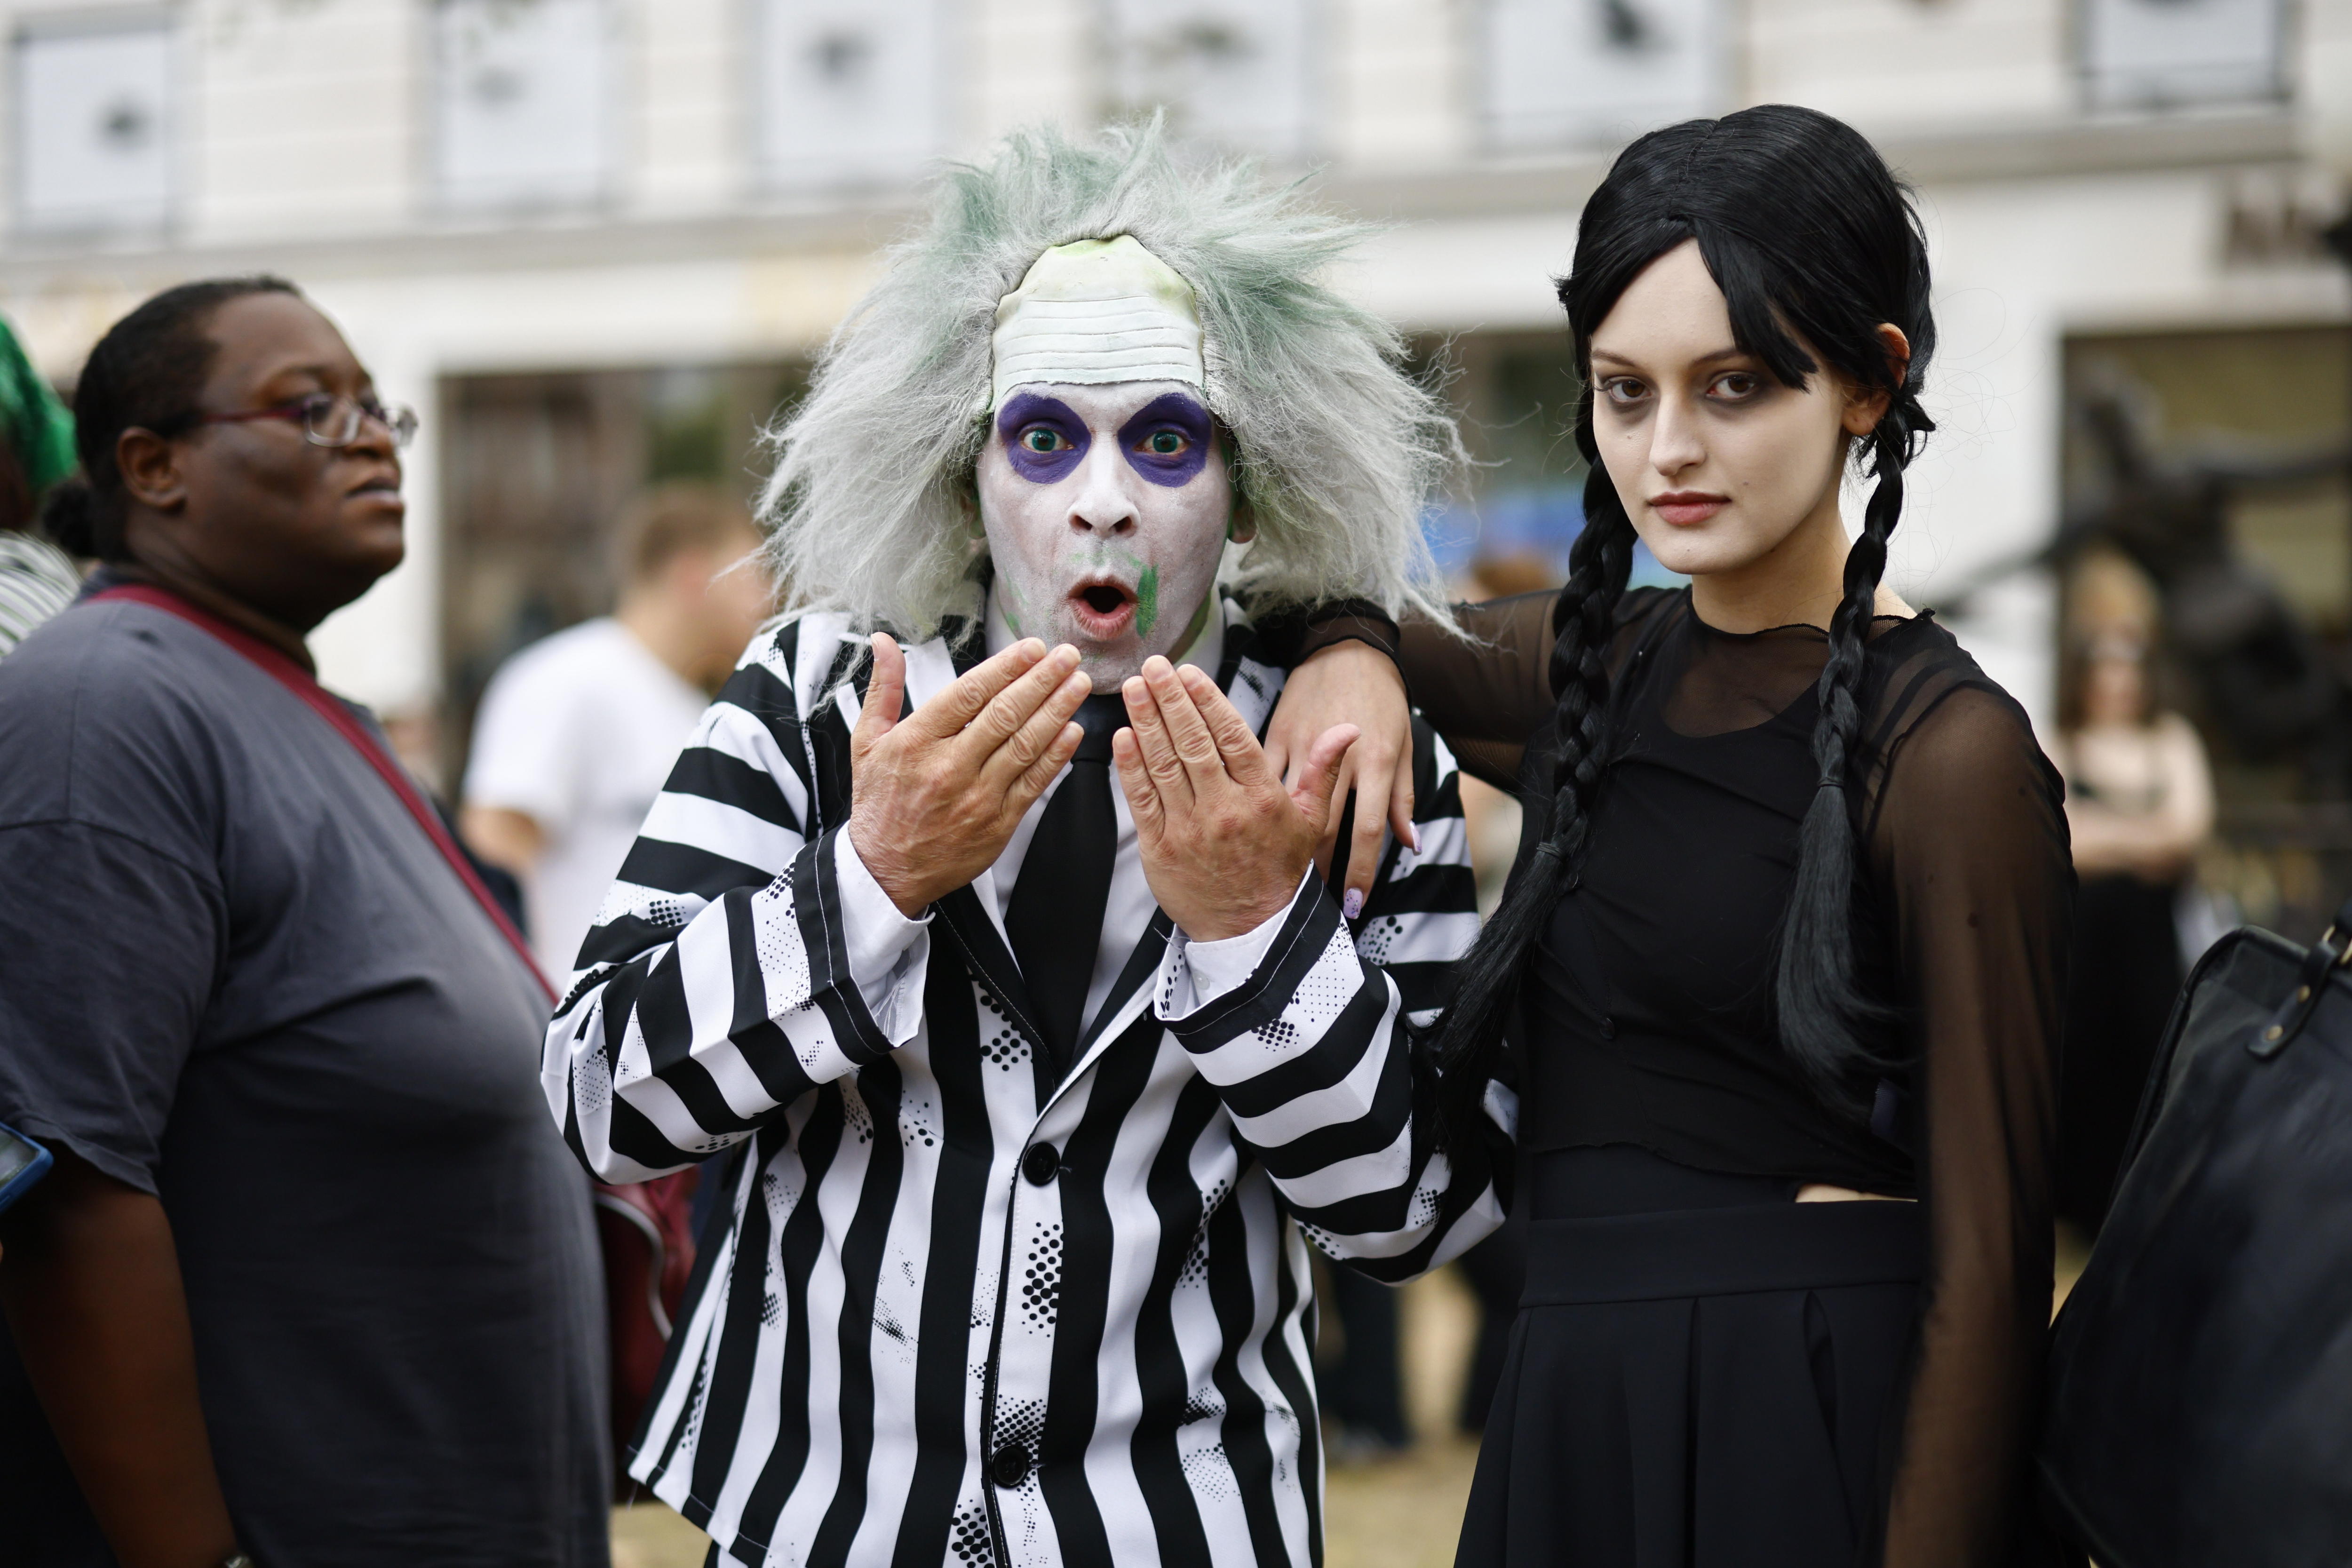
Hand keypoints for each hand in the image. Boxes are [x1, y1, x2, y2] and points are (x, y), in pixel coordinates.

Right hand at [847, 633, 1089, 914]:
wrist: (886, 870)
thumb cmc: (879, 804)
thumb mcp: (867, 741)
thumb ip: (883, 688)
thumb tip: (884, 643)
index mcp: (917, 741)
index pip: (969, 694)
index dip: (1006, 667)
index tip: (1032, 648)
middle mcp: (949, 767)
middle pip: (1005, 714)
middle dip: (1042, 680)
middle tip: (1067, 657)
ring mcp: (977, 797)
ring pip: (1026, 745)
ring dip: (1058, 710)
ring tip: (1078, 684)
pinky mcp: (998, 824)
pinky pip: (1034, 783)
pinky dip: (1057, 755)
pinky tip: (1073, 731)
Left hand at [1114, 655, 1355, 942]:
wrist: (1251, 933)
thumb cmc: (1278, 871)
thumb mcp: (1310, 822)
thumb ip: (1321, 771)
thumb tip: (1348, 731)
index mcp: (1261, 798)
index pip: (1231, 737)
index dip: (1207, 700)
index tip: (1190, 673)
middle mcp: (1224, 810)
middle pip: (1193, 743)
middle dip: (1170, 700)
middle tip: (1154, 666)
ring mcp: (1190, 829)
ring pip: (1164, 765)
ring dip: (1146, 722)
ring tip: (1134, 688)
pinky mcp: (1161, 849)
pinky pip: (1143, 800)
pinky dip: (1131, 767)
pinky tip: (1123, 736)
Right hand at [1264, 640, 1415, 919]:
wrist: (1347, 647)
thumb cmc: (1382, 699)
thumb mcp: (1402, 745)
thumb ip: (1402, 798)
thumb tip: (1411, 844)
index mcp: (1376, 761)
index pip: (1368, 831)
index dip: (1361, 872)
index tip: (1353, 903)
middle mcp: (1338, 757)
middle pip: (1323, 828)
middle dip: (1318, 870)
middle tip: (1312, 902)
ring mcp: (1302, 744)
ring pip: (1288, 808)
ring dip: (1285, 845)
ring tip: (1279, 874)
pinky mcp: (1275, 732)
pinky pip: (1259, 776)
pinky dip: (1256, 804)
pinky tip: (1247, 827)